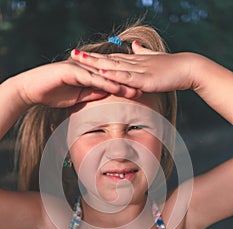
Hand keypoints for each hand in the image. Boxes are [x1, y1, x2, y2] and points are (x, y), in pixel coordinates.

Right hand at [12, 59, 139, 108]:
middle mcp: (87, 69)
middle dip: (128, 83)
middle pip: (112, 76)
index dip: (126, 86)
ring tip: (135, 91)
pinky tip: (114, 88)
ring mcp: (80, 68)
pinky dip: (103, 83)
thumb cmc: (53, 93)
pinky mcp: (72, 71)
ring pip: (104, 76)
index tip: (141, 93)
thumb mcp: (78, 97)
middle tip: (145, 89)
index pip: (111, 80)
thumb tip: (106, 95)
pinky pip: (91, 78)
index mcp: (89, 75)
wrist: (32, 89)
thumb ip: (92, 94)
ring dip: (120, 84)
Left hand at [71, 42, 196, 92]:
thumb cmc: (171, 67)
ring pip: (112, 66)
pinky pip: (125, 77)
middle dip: (89, 58)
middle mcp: (133, 64)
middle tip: (72, 54)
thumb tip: (133, 45)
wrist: (187, 68)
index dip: (95, 56)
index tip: (82, 55)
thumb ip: (142, 53)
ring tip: (79, 59)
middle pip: (107, 60)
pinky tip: (100, 71)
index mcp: (134, 62)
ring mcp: (138, 70)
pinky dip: (112, 75)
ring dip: (95, 63)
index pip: (111, 59)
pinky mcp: (144, 79)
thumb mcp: (153, 60)